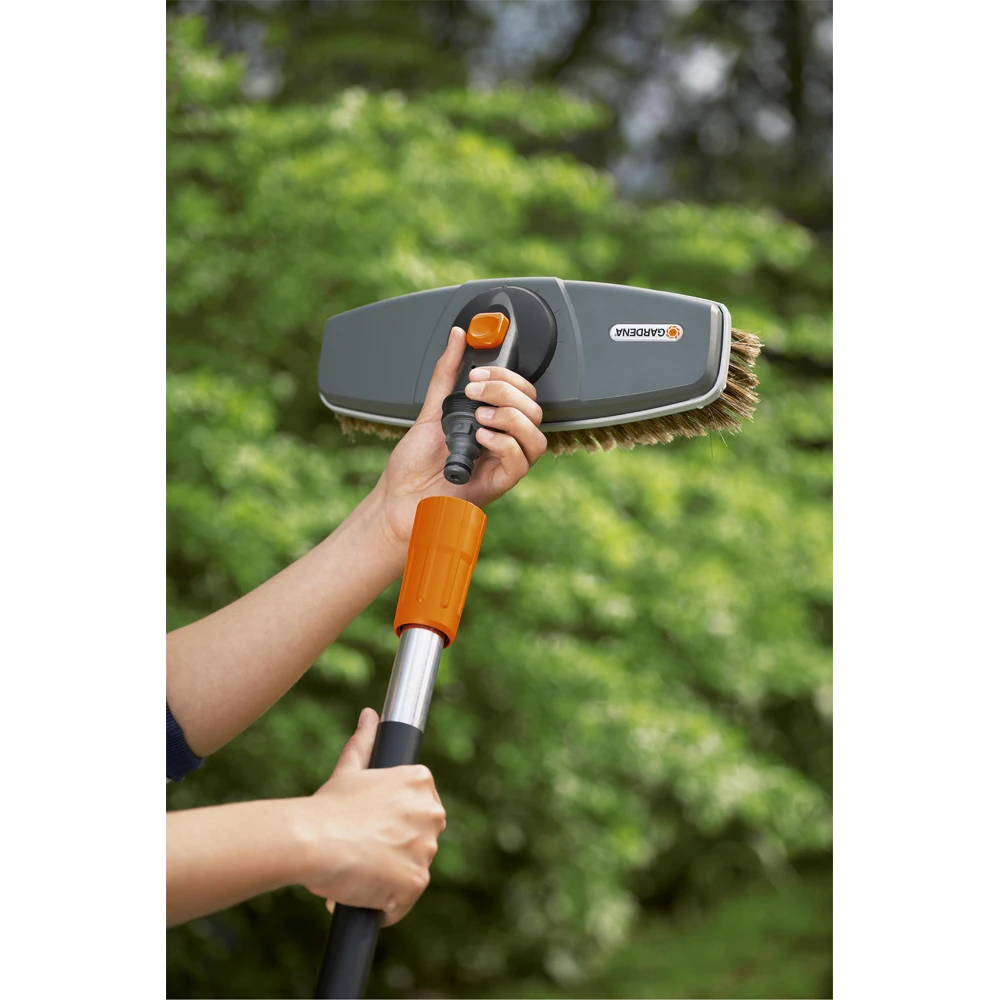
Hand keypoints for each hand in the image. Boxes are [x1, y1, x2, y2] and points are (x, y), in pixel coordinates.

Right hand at [300, 708, 446, 925]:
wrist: (312, 841)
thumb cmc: (327, 806)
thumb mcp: (349, 769)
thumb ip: (364, 742)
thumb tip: (370, 715)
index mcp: (419, 781)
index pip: (418, 809)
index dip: (393, 823)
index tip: (371, 828)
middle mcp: (431, 812)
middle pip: (419, 839)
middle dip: (393, 848)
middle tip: (360, 849)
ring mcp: (426, 848)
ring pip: (410, 870)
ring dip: (388, 877)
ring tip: (356, 870)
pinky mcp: (416, 882)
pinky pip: (402, 902)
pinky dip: (384, 905)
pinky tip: (362, 895)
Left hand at [372, 326, 547, 548]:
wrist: (397, 500)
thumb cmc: (413, 465)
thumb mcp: (431, 409)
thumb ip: (447, 373)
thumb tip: (458, 338)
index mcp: (493, 424)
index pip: (523, 394)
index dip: (508, 377)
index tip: (479, 372)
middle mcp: (503, 443)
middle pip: (534, 411)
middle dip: (507, 392)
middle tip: (476, 391)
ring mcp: (502, 465)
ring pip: (536, 437)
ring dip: (511, 417)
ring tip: (479, 416)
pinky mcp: (498, 485)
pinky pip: (521, 462)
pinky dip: (505, 444)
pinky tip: (482, 437)